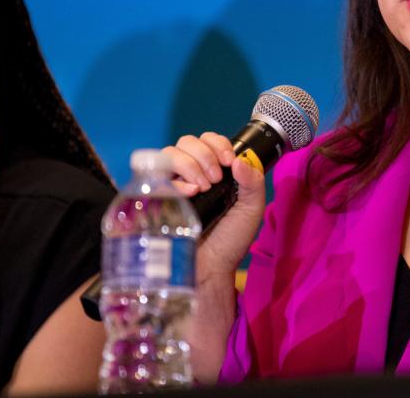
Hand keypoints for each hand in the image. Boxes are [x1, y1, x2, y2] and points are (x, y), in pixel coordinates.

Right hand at [161, 133, 265, 278]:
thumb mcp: (251, 209)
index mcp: (215, 172)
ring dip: (189, 164)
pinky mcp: (156, 198)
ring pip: (170, 153)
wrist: (210, 269)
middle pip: (188, 142)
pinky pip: (156, 175)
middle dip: (204, 155)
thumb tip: (241, 160)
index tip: (228, 161)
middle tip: (215, 179)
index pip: (209, 141)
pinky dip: (174, 179)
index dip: (218, 144)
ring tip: (202, 187)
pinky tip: (189, 193)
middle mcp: (192, 175)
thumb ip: (253, 182)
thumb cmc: (231, 241)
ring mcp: (172, 186)